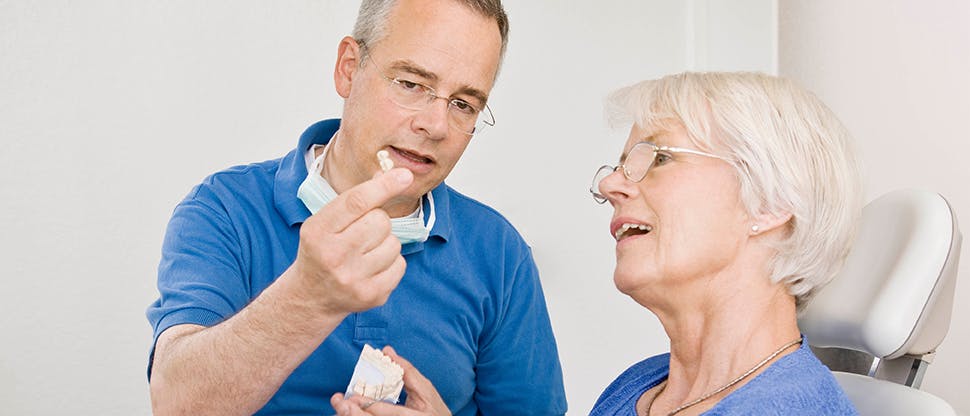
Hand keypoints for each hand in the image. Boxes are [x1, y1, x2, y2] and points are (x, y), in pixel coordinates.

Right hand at [291, 168, 413, 314]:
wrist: (311, 296)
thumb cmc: (323, 250)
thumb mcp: (326, 222)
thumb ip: (355, 200)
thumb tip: (390, 175)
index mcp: (317, 231)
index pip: (356, 202)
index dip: (383, 186)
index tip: (404, 176)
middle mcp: (333, 256)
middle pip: (381, 221)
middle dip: (378, 222)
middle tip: (361, 235)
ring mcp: (353, 279)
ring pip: (394, 243)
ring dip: (385, 243)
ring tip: (365, 254)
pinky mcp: (372, 295)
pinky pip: (401, 265)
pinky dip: (392, 263)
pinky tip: (372, 269)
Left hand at [331, 346, 450, 415]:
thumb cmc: (435, 410)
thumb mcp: (425, 389)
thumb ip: (407, 371)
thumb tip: (387, 351)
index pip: (390, 412)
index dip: (369, 404)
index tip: (352, 396)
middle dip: (356, 414)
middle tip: (341, 404)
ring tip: (341, 409)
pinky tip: (351, 413)